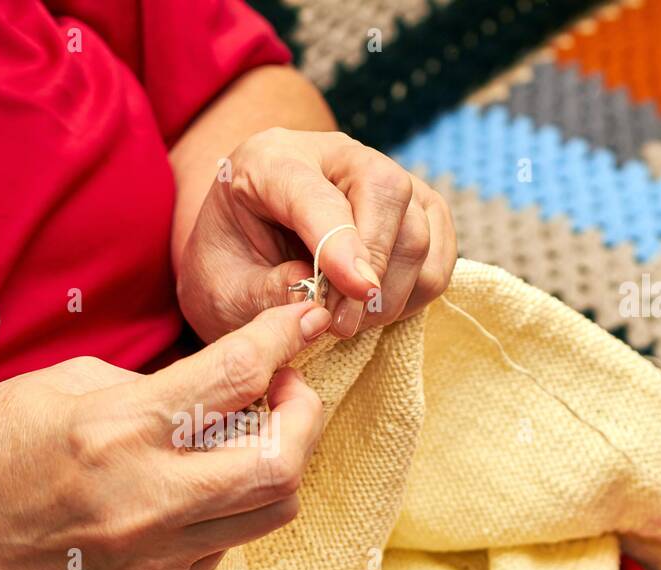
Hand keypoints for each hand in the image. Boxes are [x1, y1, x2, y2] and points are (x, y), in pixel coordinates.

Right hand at [0, 300, 332, 569]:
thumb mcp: (61, 386)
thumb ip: (152, 386)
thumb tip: (224, 387)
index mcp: (114, 430)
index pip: (236, 378)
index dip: (284, 339)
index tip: (304, 321)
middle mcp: (144, 502)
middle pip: (282, 465)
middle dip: (306, 415)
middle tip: (285, 390)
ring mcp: (152, 560)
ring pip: (269, 512)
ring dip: (276, 464)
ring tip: (244, 437)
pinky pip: (224, 546)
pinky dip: (224, 508)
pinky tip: (189, 491)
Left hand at [176, 128, 456, 343]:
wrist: (243, 253)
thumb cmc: (228, 269)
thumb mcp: (221, 290)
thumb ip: (264, 293)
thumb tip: (320, 301)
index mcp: (268, 161)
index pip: (317, 193)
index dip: (341, 242)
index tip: (356, 291)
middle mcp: (331, 154)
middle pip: (387, 192)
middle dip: (375, 268)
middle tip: (343, 324)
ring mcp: (379, 175)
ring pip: (418, 227)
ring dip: (392, 290)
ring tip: (348, 320)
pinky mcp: (414, 206)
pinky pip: (440, 252)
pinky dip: (415, 291)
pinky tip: (375, 308)